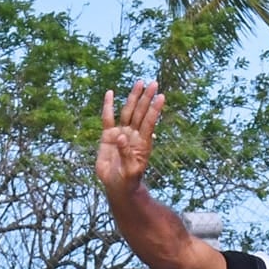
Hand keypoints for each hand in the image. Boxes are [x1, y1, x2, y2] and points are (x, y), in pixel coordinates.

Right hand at [96, 81, 163, 198]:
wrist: (117, 185)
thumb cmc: (127, 181)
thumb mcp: (130, 172)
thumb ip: (126, 155)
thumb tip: (121, 137)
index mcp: (142, 143)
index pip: (149, 123)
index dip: (154, 110)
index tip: (161, 97)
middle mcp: (134, 135)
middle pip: (141, 113)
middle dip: (147, 98)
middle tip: (154, 83)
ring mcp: (121, 133)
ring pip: (128, 111)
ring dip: (134, 97)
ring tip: (140, 83)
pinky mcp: (108, 136)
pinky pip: (108, 118)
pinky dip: (108, 106)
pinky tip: (110, 93)